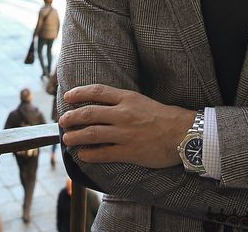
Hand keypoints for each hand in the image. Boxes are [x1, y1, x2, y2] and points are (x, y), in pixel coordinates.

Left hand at [60, 84, 193, 167]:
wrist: (184, 134)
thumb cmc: (166, 117)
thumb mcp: (143, 101)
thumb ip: (124, 103)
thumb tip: (103, 106)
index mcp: (128, 98)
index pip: (97, 92)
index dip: (79, 93)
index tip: (67, 97)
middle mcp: (124, 114)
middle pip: (89, 113)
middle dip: (71, 118)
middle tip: (63, 121)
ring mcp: (125, 133)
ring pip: (92, 134)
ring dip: (75, 137)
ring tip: (67, 139)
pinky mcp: (129, 151)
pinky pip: (103, 153)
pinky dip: (89, 154)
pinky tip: (82, 155)